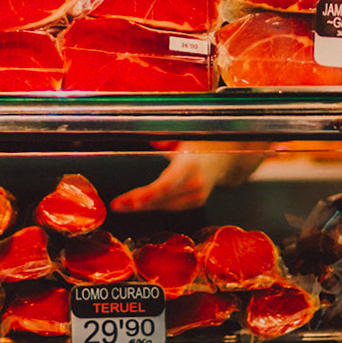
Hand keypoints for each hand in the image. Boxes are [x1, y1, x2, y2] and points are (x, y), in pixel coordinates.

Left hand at [109, 142, 269, 213]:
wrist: (224, 156)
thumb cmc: (200, 142)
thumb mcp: (182, 136)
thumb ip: (165, 139)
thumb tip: (150, 139)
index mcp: (191, 164)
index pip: (168, 184)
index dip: (149, 195)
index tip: (132, 201)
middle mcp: (196, 183)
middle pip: (163, 198)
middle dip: (137, 203)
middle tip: (117, 205)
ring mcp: (197, 196)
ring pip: (165, 205)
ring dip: (142, 205)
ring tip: (121, 204)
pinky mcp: (196, 203)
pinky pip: (170, 206)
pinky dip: (154, 204)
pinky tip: (136, 203)